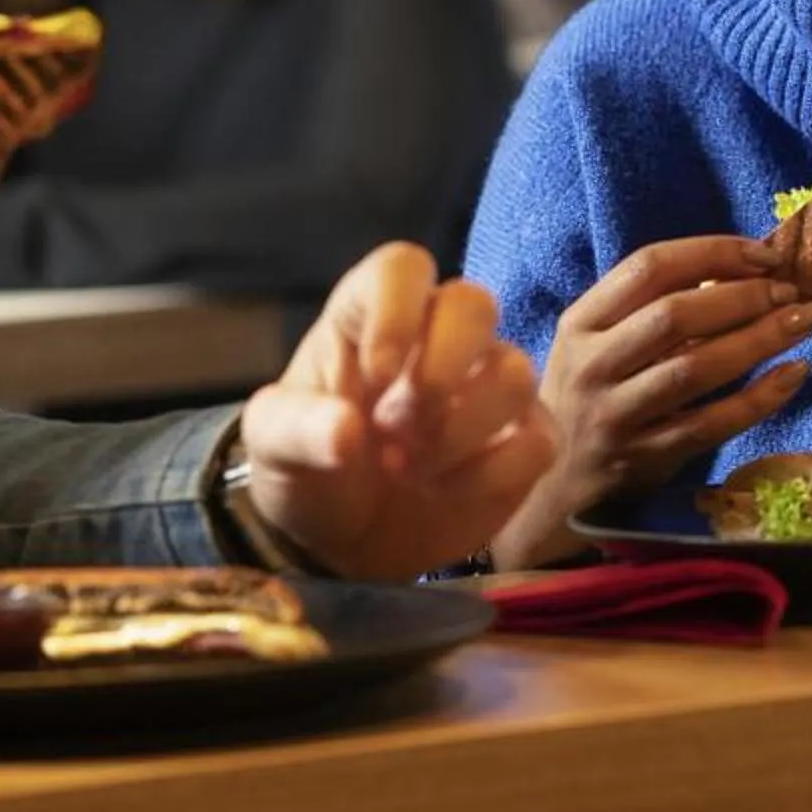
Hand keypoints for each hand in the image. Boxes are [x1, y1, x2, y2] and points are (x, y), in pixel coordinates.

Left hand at [236, 245, 556, 580]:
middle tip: (398, 430)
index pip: (402, 268)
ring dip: (461, 431)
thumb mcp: (272, 449)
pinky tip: (444, 492)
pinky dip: (492, 475)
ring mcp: (484, 386)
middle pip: (475, 303)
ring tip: (410, 469)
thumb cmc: (306, 471)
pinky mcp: (520, 439)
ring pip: (517, 372)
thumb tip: (348, 431)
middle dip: (442, 370)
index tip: (377, 376)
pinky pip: (539, 440)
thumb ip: (298, 430)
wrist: (341, 543)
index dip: (397, 313)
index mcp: (369, 316)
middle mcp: (435, 337)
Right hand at [490, 237, 811, 571]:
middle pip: (674, 316)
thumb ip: (650, 308)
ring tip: (803, 321)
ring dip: (758, 339)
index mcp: (580, 322)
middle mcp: (592, 365)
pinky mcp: (644, 457)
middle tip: (790, 290)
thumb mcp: (596, 343)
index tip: (762, 255)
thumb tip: (739, 271)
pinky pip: (711, 423)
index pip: (648, 267)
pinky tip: (794, 374)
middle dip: (742, 296)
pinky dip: (759, 398)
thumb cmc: (588, 396)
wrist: (552, 481)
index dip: (711, 253)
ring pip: (695, 369)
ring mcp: (616, 415)